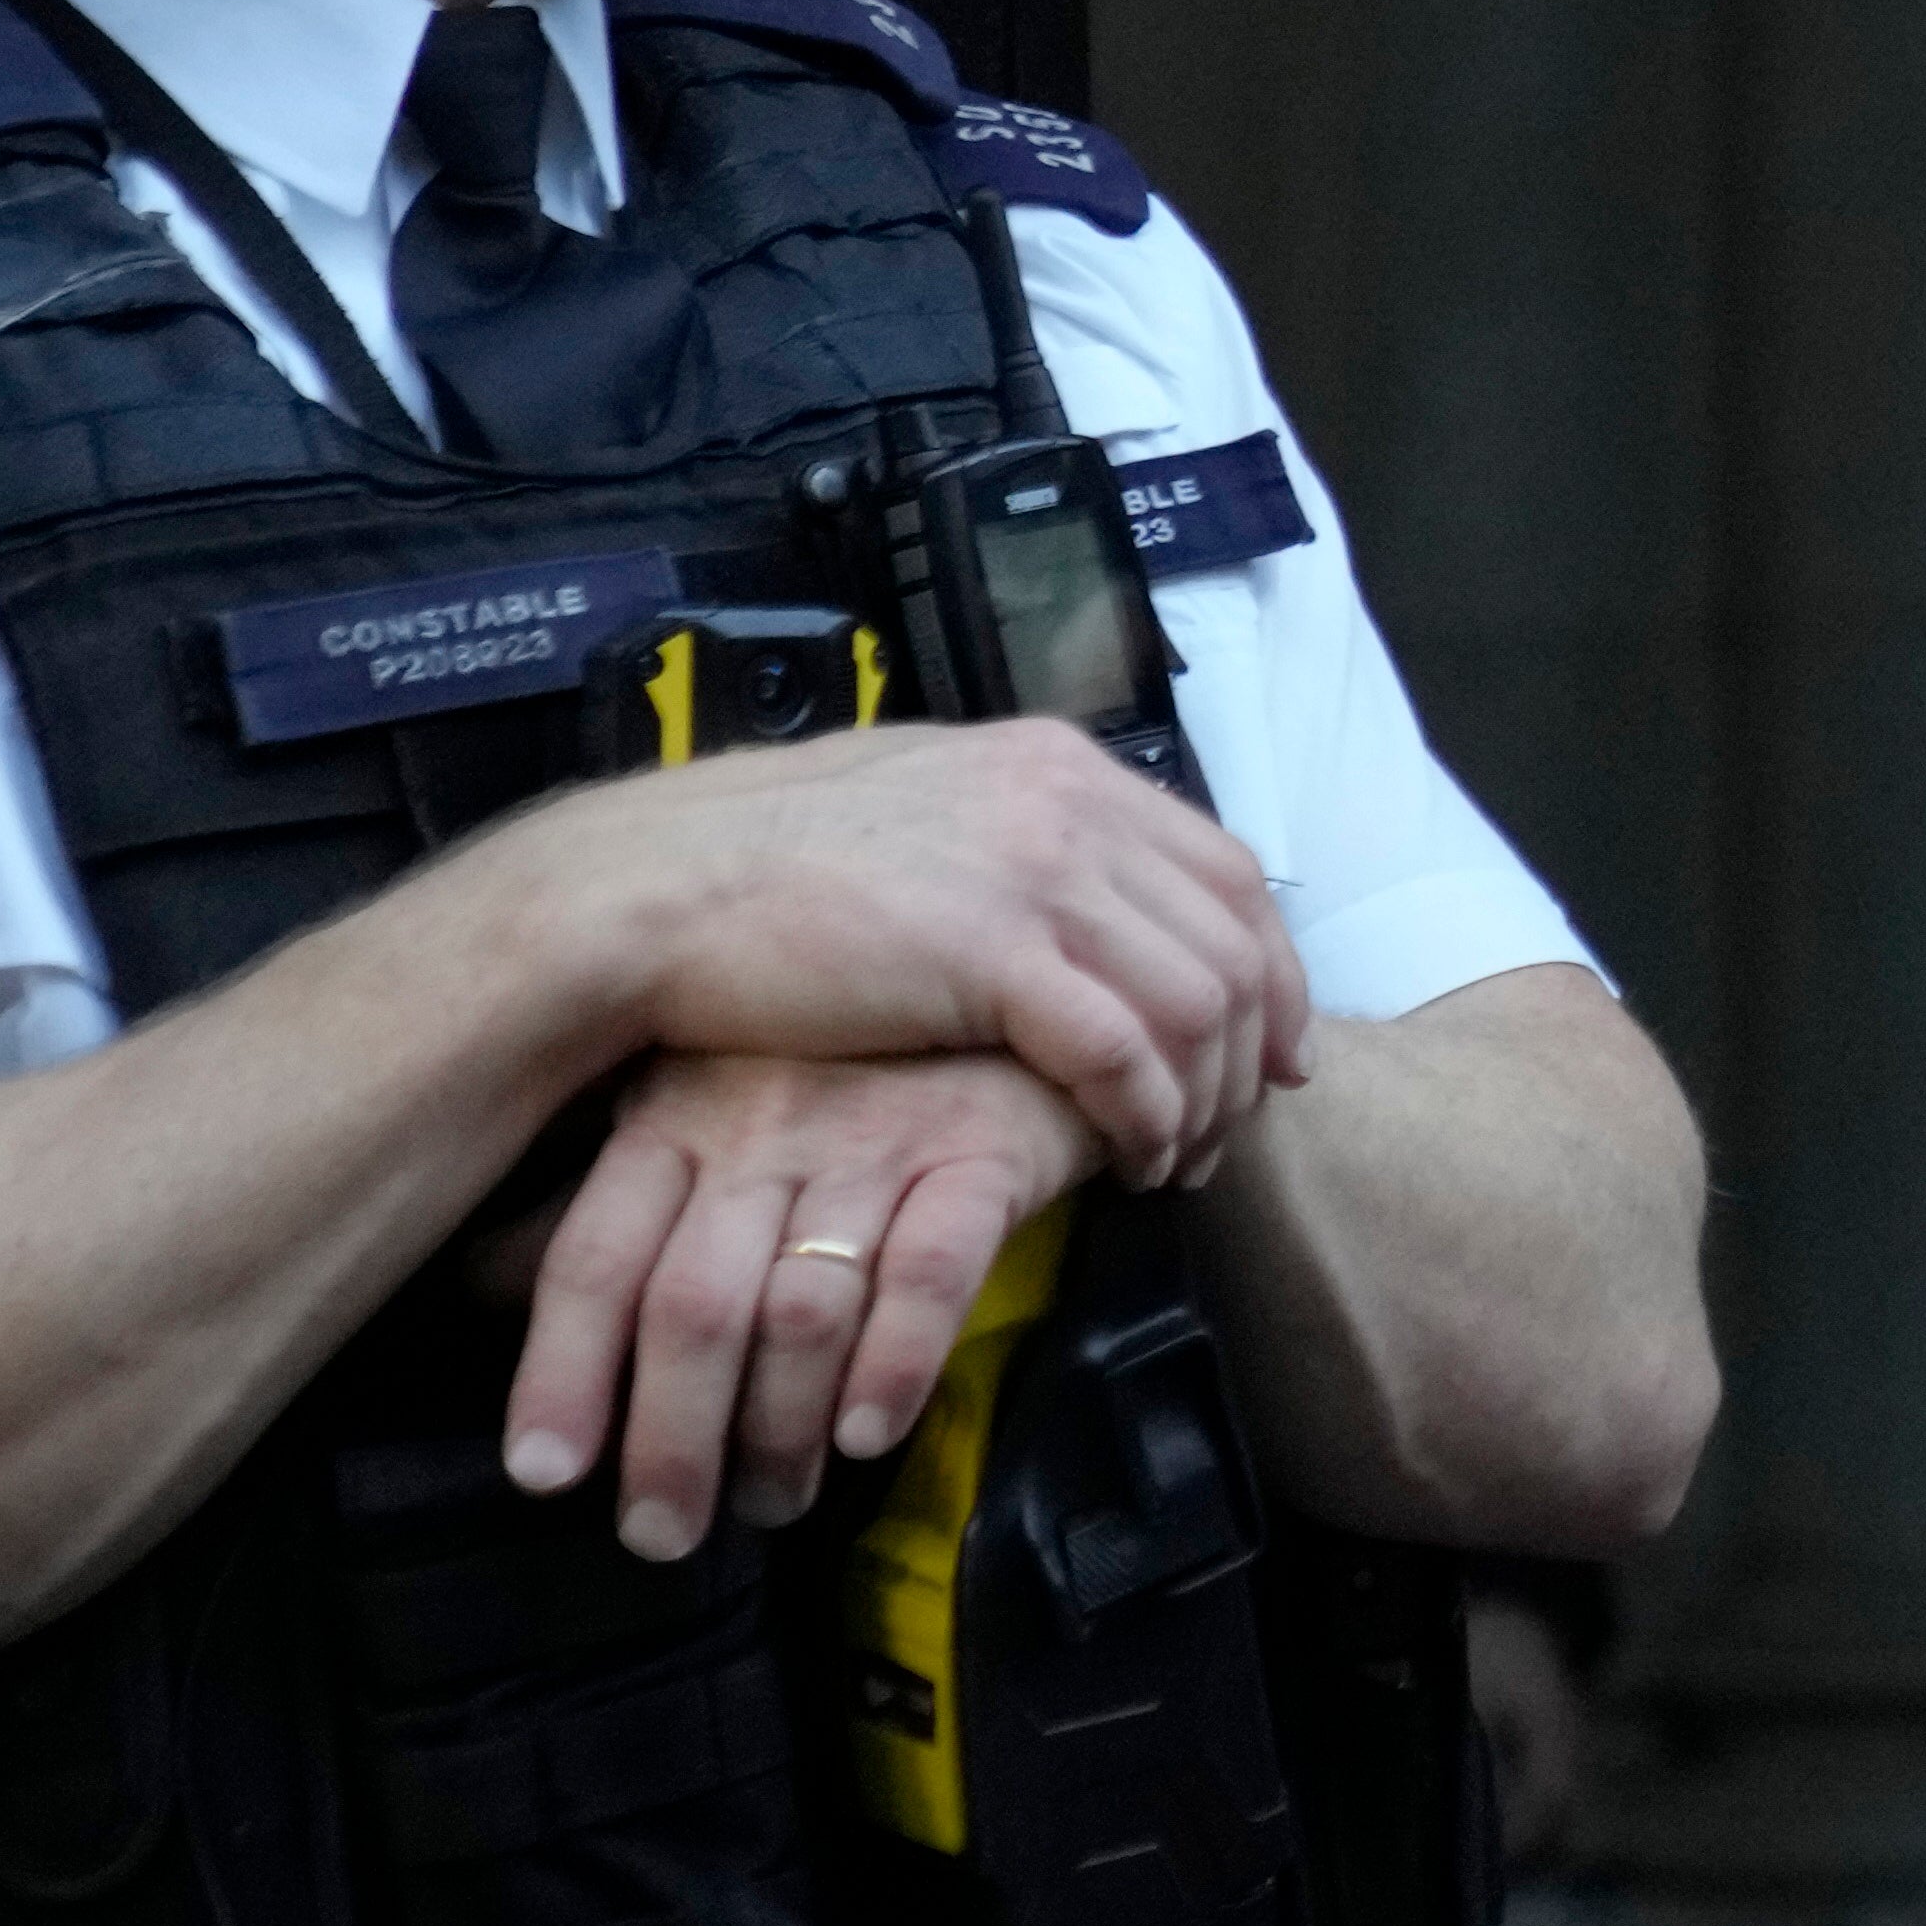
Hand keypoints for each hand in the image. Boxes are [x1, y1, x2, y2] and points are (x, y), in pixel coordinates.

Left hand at [500, 1048, 1097, 1557]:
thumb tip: (482, 1284)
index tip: (545, 1476)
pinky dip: (895, 1362)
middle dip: (671, 1438)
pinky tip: (868, 1432)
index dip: (561, 1371)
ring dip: (778, 1428)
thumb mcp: (703, 1107)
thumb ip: (613, 1204)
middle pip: (694, 1304)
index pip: (594, 1257)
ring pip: (803, 1307)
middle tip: (664, 1534)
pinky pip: (932, 1271)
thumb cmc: (839, 1068)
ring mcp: (875, 1142)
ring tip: (772, 1504)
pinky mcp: (980, 1156)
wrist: (1015, 991)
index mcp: (675, 1117)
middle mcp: (763, 1129)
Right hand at [515, 720, 1310, 1189]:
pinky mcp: (993, 954)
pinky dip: (1148, 1116)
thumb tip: (1092, 891)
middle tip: (1227, 1130)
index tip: (1271, 1050)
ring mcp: (1037, 873)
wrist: (654, 890)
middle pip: (1235, 941)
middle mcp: (1071, 804)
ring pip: (1198, 1002)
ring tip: (1173, 1160)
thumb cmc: (769, 867)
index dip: (1272, 970)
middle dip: (1250, 1051)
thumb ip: (1022, 839)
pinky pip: (1125, 1051)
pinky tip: (1130, 1158)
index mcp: (1062, 765)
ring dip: (1204, 1097)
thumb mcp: (927, 812)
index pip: (1230, 871)